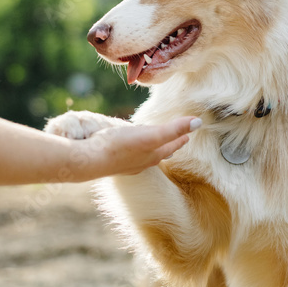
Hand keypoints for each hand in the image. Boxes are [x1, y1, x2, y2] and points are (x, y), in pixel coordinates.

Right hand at [65, 116, 201, 178]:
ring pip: (144, 155)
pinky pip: (128, 154)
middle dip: (169, 145)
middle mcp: (142, 162)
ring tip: (154, 145)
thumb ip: (174, 129)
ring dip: (152, 149)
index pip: (172, 146)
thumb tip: (198, 123)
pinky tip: (127, 149)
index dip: (181, 138)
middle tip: (176, 139)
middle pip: (160, 152)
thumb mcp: (152, 135)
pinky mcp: (112, 161)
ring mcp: (127, 163)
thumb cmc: (120, 146)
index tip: (189, 135)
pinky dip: (134, 150)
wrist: (89, 159)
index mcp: (154, 154)